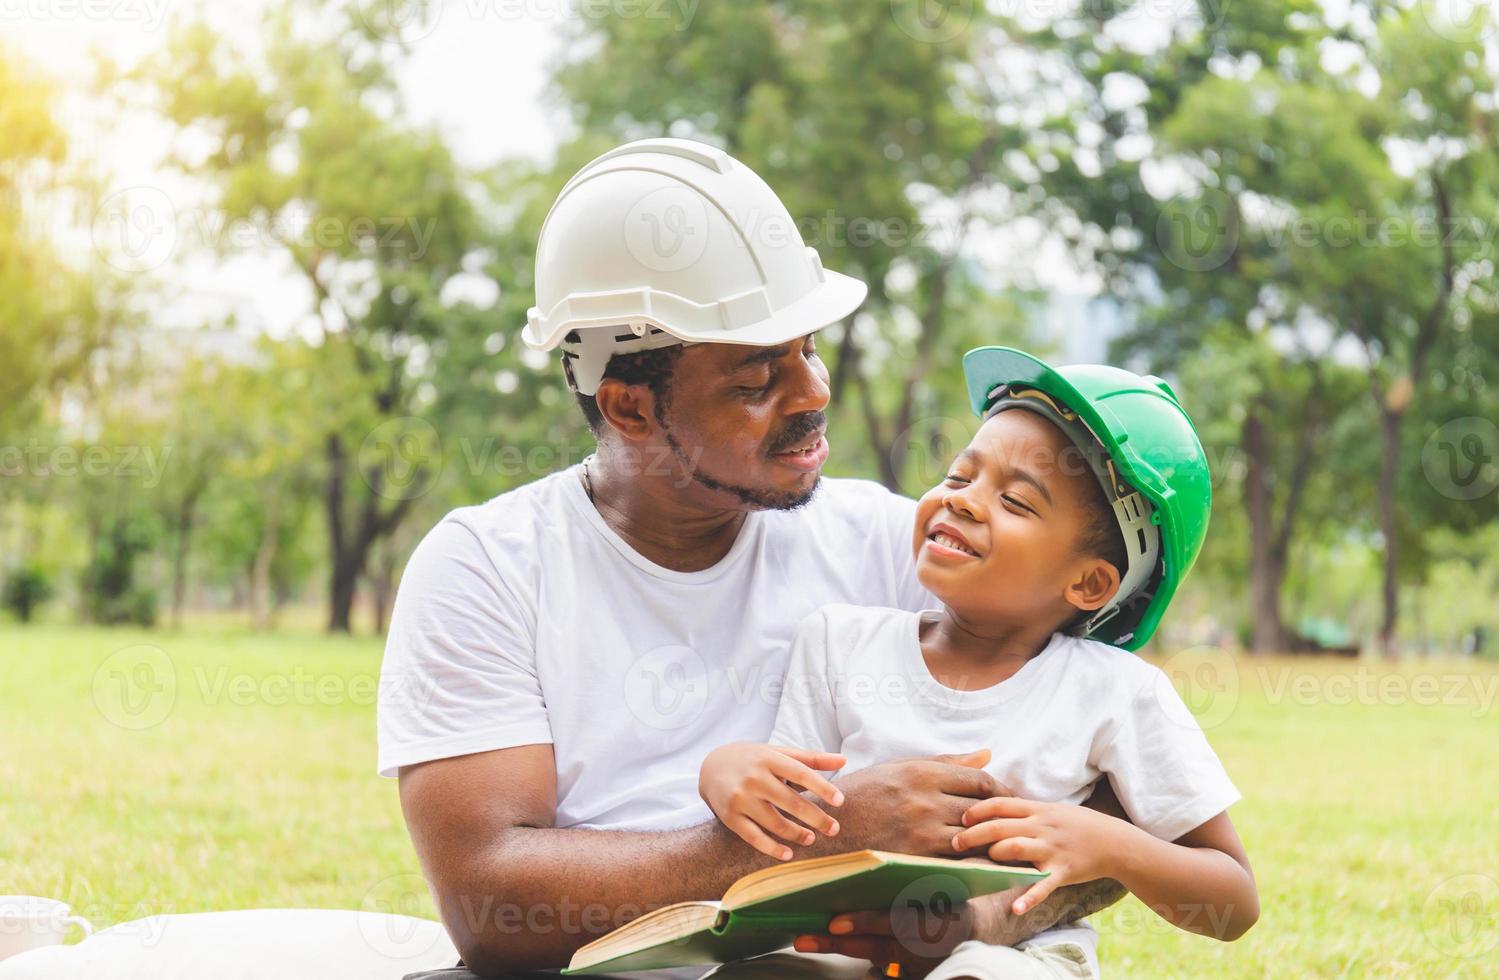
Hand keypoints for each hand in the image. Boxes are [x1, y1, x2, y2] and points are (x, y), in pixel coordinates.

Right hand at [698, 743, 845, 859]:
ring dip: (796, 834)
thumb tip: (843, 761)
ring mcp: (740, 798)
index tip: (840, 801)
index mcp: (769, 758)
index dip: (821, 787)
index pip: (800, 773)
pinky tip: (788, 854)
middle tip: (834, 829)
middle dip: (815, 818)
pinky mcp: (729, 817)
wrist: (711, 766)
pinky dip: (771, 848)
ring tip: (811, 839)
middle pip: (790, 802)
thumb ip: (810, 758)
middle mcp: (754, 777)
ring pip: (774, 822)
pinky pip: (753, 837)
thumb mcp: (778, 753)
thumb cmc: (753, 760)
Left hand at [791, 902, 987, 978]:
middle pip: (875, 947)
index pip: (893, 922)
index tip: (834, 923)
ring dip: (842, 950)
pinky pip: (883, 971)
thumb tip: (857, 874)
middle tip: (804, 939)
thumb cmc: (946, 898)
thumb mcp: (932, 885)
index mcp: (932, 918)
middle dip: (837, 944)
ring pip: (876, 960)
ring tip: (808, 940)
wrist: (976, 929)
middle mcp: (925, 946)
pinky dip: (859, 961)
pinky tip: (833, 945)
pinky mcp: (915, 977)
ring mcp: (919, 966)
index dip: (863, 923)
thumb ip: (902, 884)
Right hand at [833, 750, 1007, 856]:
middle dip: (1000, 818)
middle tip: (1012, 825)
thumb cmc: (863, 795)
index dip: (1002, 792)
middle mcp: (925, 801)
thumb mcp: (899, 768)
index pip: (980, 781)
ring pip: (973, 838)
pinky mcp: (915, 860)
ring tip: (1001, 846)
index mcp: (922, 773)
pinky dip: (972, 863)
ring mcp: (920, 833)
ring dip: (989, 843)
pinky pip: (956, 862)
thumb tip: (987, 754)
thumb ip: (946, 763)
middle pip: (982, 809)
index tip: (1009, 800)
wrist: (827, 830)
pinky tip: (980, 864)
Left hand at [953, 796, 1136, 914]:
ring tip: (983, 865)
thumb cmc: (1078, 825)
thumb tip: (993, 809)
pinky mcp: (1063, 871)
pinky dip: (1029, 897)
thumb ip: (1025, 810)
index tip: (961, 819)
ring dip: (995, 855)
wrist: (1115, 842)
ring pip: (1016, 849)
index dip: (977, 811)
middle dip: (974, 835)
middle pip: (1000, 827)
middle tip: (955, 844)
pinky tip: (1015, 908)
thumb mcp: (1052, 809)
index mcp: (1038, 810)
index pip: (1000, 805)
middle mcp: (1042, 827)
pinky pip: (1043, 885)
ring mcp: (1052, 849)